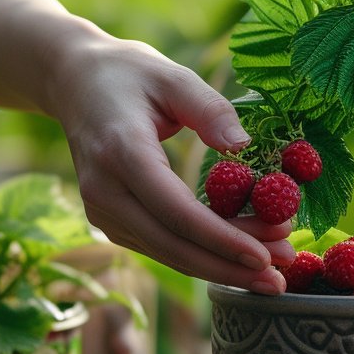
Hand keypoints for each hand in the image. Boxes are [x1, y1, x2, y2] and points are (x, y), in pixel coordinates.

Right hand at [48, 34, 292, 293]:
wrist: (74, 82)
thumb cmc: (129, 74)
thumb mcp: (173, 76)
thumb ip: (210, 108)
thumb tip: (243, 144)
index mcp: (121, 152)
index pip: (175, 211)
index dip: (221, 239)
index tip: (264, 257)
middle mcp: (105, 190)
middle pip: (172, 245)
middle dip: (229, 266)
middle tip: (279, 279)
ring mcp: (103, 210)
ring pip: (167, 253)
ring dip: (220, 267)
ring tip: (272, 272)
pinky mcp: (110, 220)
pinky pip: (160, 246)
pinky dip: (201, 255)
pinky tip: (240, 257)